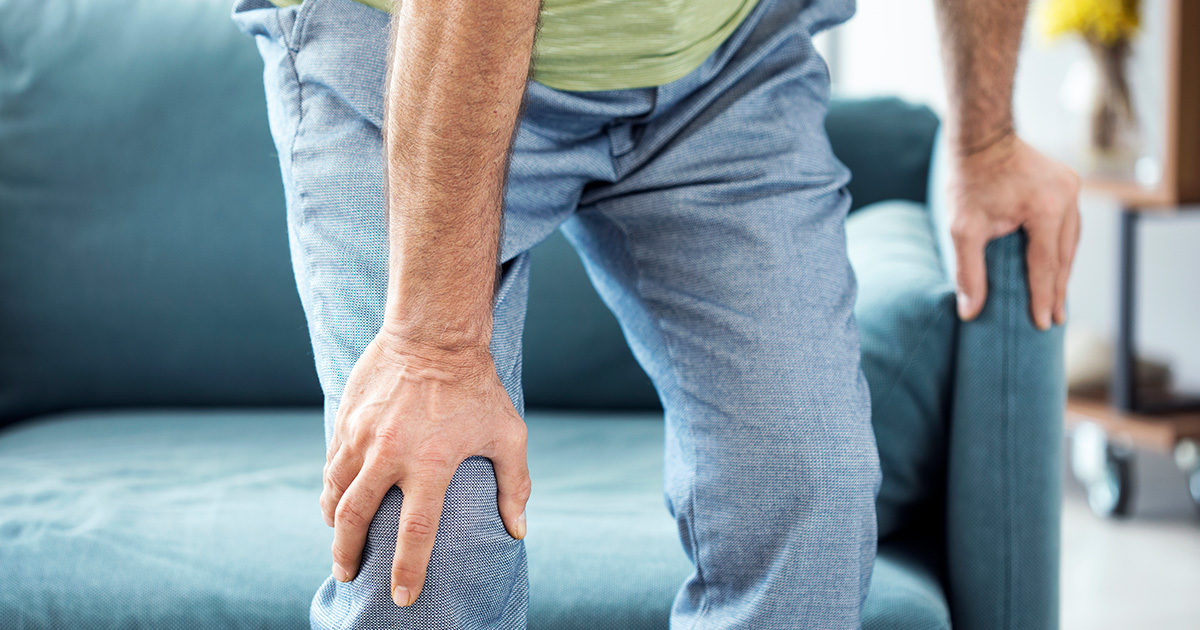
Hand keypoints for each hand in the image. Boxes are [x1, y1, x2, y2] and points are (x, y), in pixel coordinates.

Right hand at [319, 328, 529, 606]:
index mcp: (430, 464)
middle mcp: (389, 453)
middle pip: (356, 519)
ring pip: (335, 492)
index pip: (415, 533)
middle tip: (348, 575)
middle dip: (347, 554)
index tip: (403, 596)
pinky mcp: (347, 419)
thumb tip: (518, 530)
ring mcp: (362, 435)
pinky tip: (336, 500)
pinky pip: (332, 464)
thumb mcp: (508, 434)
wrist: (434, 333)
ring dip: (334, 523)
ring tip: (338, 543)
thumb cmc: (478, 386)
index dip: (408, 570)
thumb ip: (515, 485)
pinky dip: (332, 488)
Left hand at [946, 133, 1080, 329]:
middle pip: (1064, 256)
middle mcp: (1067, 199)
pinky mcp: (1066, 183)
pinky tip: (1056, 262)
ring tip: (1057, 297)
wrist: (980, 136)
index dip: (1044, 297)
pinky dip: (1061, 247)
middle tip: (1056, 319)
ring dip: (1062, 269)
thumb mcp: (962, 229)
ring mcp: (1071, 188)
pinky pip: (1068, 224)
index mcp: (1046, 211)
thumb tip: (970, 312)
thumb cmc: (969, 180)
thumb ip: (968, 271)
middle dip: (1058, 289)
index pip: (1046, 266)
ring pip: (1070, 241)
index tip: (1044, 324)